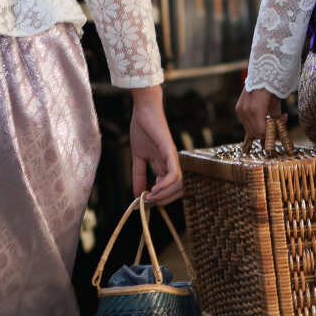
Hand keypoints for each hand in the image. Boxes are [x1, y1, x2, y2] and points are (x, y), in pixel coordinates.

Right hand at [129, 85, 182, 202]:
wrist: (143, 111)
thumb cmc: (142, 129)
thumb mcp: (137, 156)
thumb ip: (139, 174)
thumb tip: (137, 193)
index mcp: (164, 165)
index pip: (167, 188)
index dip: (158, 198)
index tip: (143, 204)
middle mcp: (172, 163)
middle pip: (177, 190)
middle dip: (163, 200)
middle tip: (147, 203)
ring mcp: (172, 158)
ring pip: (178, 184)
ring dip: (165, 195)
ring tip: (150, 197)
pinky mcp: (169, 151)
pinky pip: (173, 173)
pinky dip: (166, 184)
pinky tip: (154, 188)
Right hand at [236, 85, 282, 141]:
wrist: (262, 69)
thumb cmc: (272, 82)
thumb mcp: (277, 99)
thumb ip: (276, 115)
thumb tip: (279, 124)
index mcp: (256, 108)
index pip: (261, 131)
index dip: (271, 134)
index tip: (280, 131)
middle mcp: (245, 110)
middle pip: (255, 133)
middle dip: (267, 133)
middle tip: (277, 127)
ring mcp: (240, 109)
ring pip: (249, 130)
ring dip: (261, 129)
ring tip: (271, 121)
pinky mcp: (238, 108)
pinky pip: (247, 123)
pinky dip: (255, 124)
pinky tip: (263, 117)